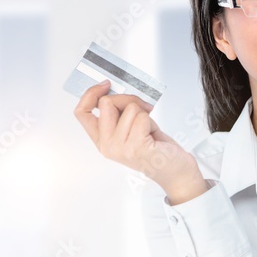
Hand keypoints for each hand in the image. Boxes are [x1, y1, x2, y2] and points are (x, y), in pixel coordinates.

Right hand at [73, 80, 207, 203]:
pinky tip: (153, 136)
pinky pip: (143, 117)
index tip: (105, 85)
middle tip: (142, 110)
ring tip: (148, 130)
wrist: (175, 172)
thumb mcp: (130, 130)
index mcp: (102, 140)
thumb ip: (118, 114)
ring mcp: (120, 147)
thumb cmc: (155, 149)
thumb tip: (116, 91)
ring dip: (144, 115)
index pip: (81, 113)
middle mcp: (107, 145)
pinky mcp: (136, 146)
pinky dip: (152, 122)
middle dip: (128, 99)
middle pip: (107, 102)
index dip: (90, 94)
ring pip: (130, 108)